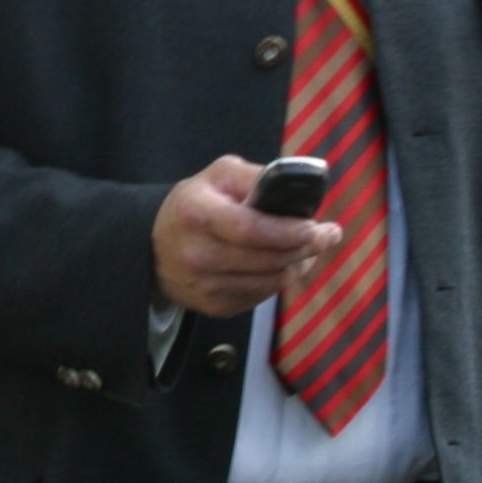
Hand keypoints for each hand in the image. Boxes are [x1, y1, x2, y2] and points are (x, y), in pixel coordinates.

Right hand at [151, 156, 341, 320]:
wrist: (154, 247)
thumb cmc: (194, 204)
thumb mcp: (218, 175)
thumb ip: (255, 177)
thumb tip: (296, 187)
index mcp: (197, 214)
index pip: (251, 229)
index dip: (288, 231)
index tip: (317, 227)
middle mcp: (198, 255)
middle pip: (268, 260)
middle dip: (305, 247)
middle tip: (327, 235)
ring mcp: (206, 286)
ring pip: (271, 282)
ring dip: (297, 265)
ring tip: (306, 248)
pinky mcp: (215, 307)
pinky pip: (262, 296)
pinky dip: (278, 280)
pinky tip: (281, 264)